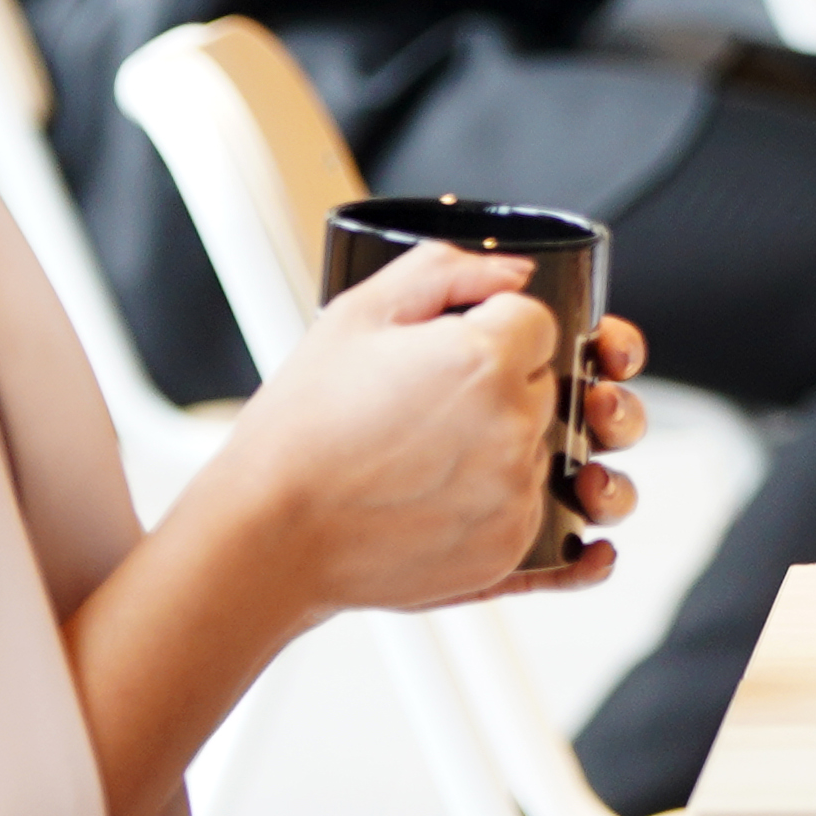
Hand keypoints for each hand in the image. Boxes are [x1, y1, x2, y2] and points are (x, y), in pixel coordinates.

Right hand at [202, 250, 631, 620]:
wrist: (269, 535)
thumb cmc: (302, 428)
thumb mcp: (357, 314)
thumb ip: (447, 270)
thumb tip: (518, 272)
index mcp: (487, 360)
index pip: (538, 320)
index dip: (489, 328)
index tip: (445, 350)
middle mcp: (516, 428)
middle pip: (546, 382)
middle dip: (500, 382)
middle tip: (427, 402)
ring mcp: (518, 493)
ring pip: (541, 443)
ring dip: (502, 441)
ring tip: (429, 454)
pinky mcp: (510, 545)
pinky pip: (533, 504)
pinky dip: (499, 497)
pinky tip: (445, 495)